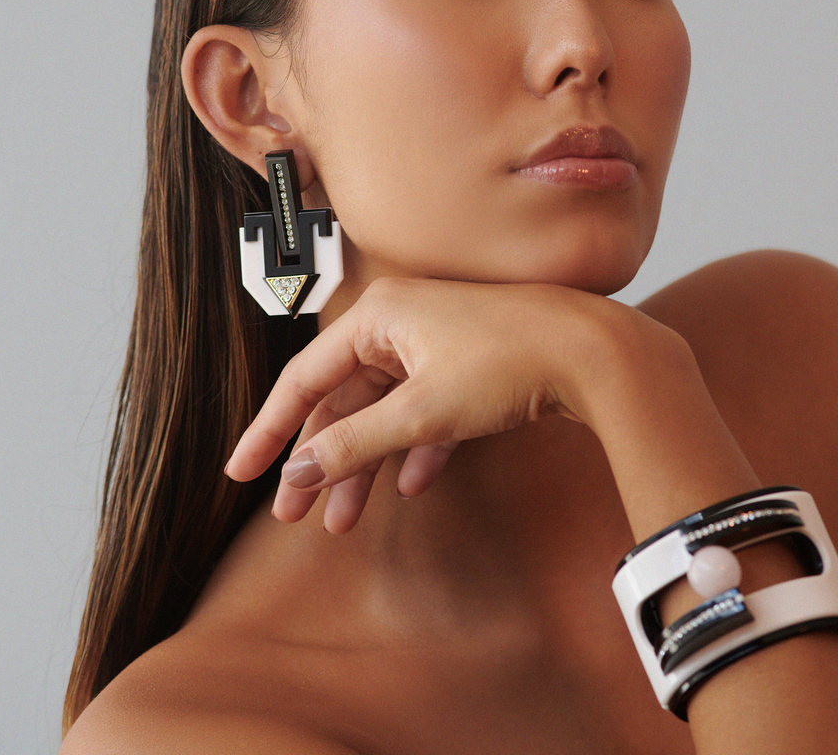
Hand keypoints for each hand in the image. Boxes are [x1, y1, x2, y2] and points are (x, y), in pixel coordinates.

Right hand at [225, 277, 606, 530]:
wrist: (595, 352)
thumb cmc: (509, 360)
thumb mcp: (422, 409)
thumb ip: (355, 442)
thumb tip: (297, 472)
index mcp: (378, 317)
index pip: (304, 378)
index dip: (270, 430)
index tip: (242, 472)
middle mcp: (400, 324)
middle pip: (342, 400)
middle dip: (320, 460)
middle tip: (293, 515)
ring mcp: (435, 345)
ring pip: (383, 412)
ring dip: (365, 465)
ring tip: (344, 521)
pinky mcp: (465, 367)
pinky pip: (424, 412)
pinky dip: (414, 448)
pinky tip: (412, 484)